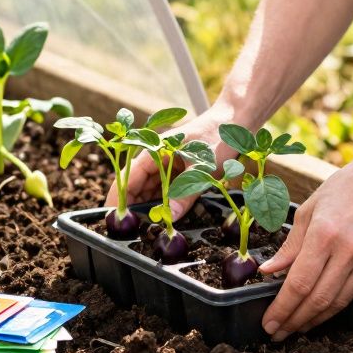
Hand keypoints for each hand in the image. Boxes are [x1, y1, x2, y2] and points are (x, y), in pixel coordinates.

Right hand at [106, 107, 239, 216]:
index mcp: (153, 151)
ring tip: (152, 228)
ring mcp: (167, 165)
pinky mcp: (179, 171)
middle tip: (137, 231)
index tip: (117, 220)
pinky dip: (166, 203)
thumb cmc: (217, 137)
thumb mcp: (202, 168)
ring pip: (151, 191)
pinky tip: (169, 217)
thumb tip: (170, 218)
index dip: (119, 200)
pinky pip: (166, 190)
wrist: (235, 121)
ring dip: (151, 207)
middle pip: (137, 187)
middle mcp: (155, 158)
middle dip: (136, 208)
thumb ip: (185, 193)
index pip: (127, 179)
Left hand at [259, 158, 352, 339]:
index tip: (268, 322)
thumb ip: (289, 246)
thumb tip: (268, 273)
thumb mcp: (308, 210)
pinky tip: (318, 312)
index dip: (282, 309)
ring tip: (294, 328)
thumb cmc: (343, 190)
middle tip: (277, 333)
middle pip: (317, 300)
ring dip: (313, 321)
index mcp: (325, 234)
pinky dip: (333, 308)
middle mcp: (349, 252)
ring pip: (337, 304)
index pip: (300, 283)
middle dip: (293, 322)